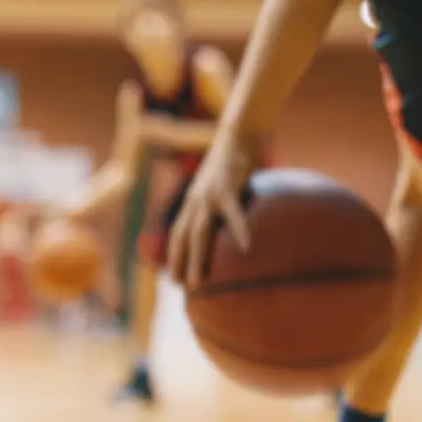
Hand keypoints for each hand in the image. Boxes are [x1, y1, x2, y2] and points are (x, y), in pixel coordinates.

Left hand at [168, 129, 257, 287]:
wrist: (238, 133)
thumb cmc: (233, 160)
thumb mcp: (220, 184)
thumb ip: (220, 205)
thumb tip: (229, 226)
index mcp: (193, 200)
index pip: (177, 232)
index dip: (174, 255)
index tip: (174, 277)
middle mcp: (196, 199)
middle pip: (183, 236)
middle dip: (179, 262)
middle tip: (181, 288)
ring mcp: (209, 195)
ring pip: (199, 232)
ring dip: (196, 257)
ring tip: (199, 281)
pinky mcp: (227, 188)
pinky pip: (234, 215)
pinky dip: (240, 232)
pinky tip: (247, 249)